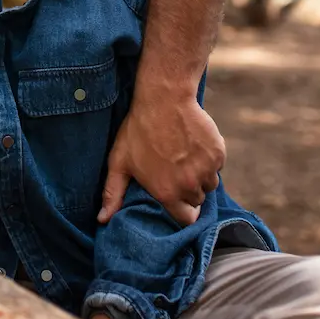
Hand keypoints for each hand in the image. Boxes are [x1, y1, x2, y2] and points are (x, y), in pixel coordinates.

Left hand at [99, 92, 223, 225]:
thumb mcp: (119, 162)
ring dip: (200, 175)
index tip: (177, 199)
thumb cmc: (138, 130)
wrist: (164, 99)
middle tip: (176, 172)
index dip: (182, 210)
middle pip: (197, 200)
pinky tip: (193, 145)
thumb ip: (113, 193)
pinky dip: (209, 159)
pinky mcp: (218, 153)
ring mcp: (206, 169)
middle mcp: (189, 185)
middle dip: (188, 190)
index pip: (186, 219)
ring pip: (209, 183)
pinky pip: (217, 165)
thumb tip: (102, 219)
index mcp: (167, 192)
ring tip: (184, 158)